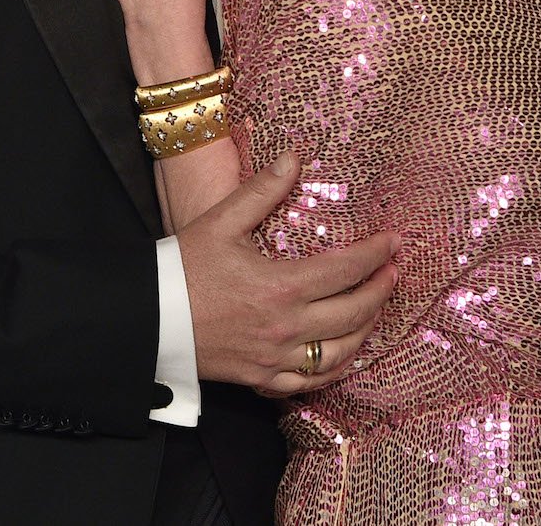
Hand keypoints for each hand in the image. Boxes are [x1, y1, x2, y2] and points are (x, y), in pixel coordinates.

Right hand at [179, 153, 399, 396]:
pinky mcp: (261, 379)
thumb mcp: (222, 221)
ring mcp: (275, 359)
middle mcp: (286, 328)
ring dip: (366, 329)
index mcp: (281, 287)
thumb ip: (263, 190)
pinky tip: (344, 352)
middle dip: (381, 291)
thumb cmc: (182, 267)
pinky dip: (336, 368)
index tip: (393, 241)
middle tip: (393, 272)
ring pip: (340, 353)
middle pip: (354, 313)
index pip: (346, 270)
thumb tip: (294, 157)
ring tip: (375, 308)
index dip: (375, 254)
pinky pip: (311, 382)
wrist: (146, 318)